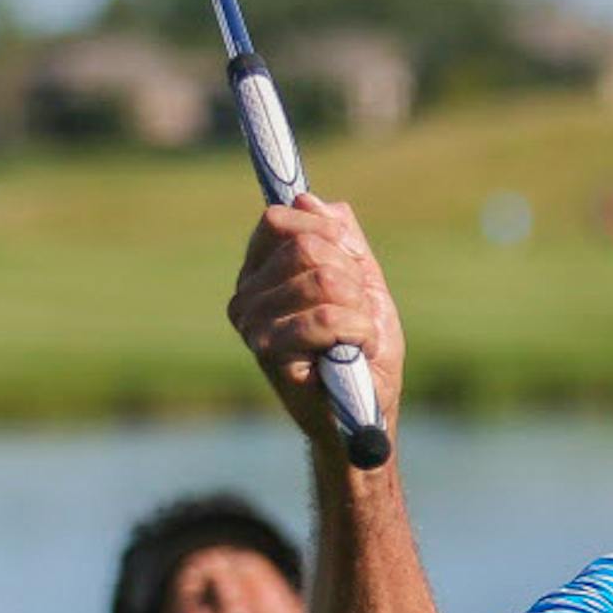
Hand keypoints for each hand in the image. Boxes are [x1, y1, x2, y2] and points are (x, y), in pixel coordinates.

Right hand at [227, 194, 404, 449]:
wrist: (365, 413)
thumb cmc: (362, 353)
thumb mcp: (362, 286)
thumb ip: (342, 241)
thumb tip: (310, 198)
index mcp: (260, 274)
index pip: (280, 220)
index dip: (327, 234)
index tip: (350, 264)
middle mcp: (246, 297)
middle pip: (308, 248)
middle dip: (352, 278)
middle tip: (358, 313)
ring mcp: (253, 326)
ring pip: (323, 280)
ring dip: (360, 310)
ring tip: (357, 338)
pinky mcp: (270, 354)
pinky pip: (328, 318)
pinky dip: (360, 333)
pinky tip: (355, 355)